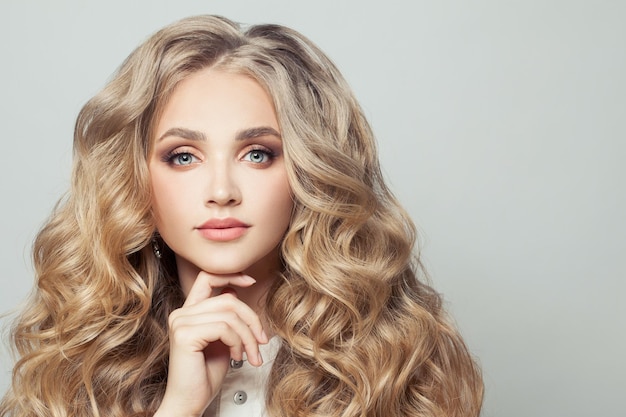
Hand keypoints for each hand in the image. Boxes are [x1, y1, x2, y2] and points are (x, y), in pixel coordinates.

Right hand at [154, 271, 268, 416]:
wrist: (190, 402)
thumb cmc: (204, 375)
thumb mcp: (222, 340)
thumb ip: (226, 317)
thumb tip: (235, 292)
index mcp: (188, 312)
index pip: (207, 277)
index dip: (231, 275)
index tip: (251, 281)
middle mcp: (181, 313)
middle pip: (229, 299)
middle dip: (252, 320)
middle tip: (260, 341)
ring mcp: (180, 322)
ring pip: (230, 314)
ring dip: (248, 336)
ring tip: (250, 355)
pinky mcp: (185, 334)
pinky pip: (224, 328)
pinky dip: (238, 343)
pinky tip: (237, 357)